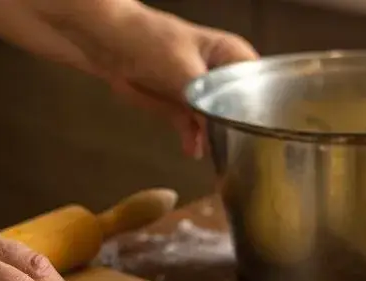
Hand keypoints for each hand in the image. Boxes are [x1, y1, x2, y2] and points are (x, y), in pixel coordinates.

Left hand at [91, 4, 257, 156]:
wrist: (103, 43)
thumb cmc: (146, 39)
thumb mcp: (183, 70)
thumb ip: (205, 102)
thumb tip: (219, 131)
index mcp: (231, 54)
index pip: (260, 84)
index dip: (262, 108)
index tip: (259, 131)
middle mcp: (220, 75)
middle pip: (241, 108)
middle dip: (238, 130)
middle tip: (239, 151)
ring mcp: (201, 93)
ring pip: (218, 123)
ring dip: (215, 140)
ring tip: (216, 156)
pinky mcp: (181, 108)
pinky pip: (194, 129)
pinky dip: (194, 141)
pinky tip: (193, 150)